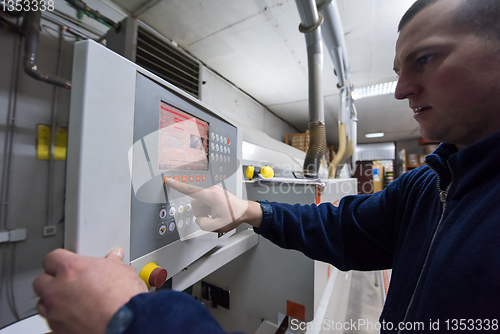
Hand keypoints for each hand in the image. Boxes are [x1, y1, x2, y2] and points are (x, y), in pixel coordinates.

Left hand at [33, 248, 147, 333]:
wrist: (127, 323)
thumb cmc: (124, 298)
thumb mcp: (122, 271)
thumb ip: (113, 263)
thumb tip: (115, 260)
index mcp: (71, 269)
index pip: (52, 258)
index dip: (60, 260)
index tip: (65, 263)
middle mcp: (58, 289)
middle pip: (40, 281)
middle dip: (51, 281)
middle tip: (67, 282)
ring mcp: (56, 312)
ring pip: (42, 303)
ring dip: (53, 301)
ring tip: (70, 301)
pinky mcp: (59, 330)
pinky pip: (52, 321)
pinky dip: (61, 318)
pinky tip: (75, 316)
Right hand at [165, 178, 262, 231]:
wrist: (245, 211)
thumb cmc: (235, 216)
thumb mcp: (217, 225)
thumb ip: (203, 223)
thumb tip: (199, 219)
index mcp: (211, 196)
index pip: (190, 190)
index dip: (177, 186)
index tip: (168, 180)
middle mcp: (212, 190)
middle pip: (195, 201)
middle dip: (200, 211)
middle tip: (211, 217)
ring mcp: (214, 191)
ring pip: (200, 202)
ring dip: (205, 210)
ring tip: (216, 215)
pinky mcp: (216, 193)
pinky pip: (206, 202)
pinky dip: (208, 208)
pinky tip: (217, 212)